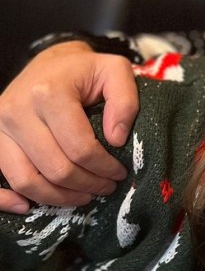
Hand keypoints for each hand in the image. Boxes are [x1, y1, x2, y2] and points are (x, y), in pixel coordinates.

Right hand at [0, 42, 139, 212]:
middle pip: (54, 168)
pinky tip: (29, 208)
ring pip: (26, 180)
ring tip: (85, 196)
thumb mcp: (115, 71)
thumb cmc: (85, 70)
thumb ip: (125, 101)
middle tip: (107, 187)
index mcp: (49, 93)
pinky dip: (9, 200)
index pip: (79, 147)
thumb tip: (117, 139)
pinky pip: (0, 177)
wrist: (49, 63)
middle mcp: (17, 111)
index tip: (120, 172)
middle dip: (86, 185)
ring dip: (58, 197)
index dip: (104, 167)